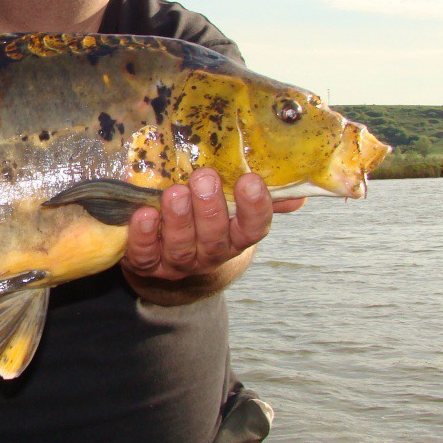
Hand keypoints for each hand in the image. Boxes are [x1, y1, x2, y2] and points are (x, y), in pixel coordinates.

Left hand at [120, 168, 304, 300]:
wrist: (167, 257)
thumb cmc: (204, 219)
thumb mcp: (232, 207)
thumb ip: (259, 197)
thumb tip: (298, 192)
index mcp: (235, 238)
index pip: (253, 228)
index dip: (254, 208)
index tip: (249, 180)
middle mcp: (209, 254)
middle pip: (215, 237)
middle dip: (210, 208)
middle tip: (204, 178)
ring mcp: (178, 263)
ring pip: (181, 247)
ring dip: (178, 220)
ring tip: (174, 193)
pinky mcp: (146, 264)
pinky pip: (145, 255)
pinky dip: (143, 236)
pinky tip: (144, 214)